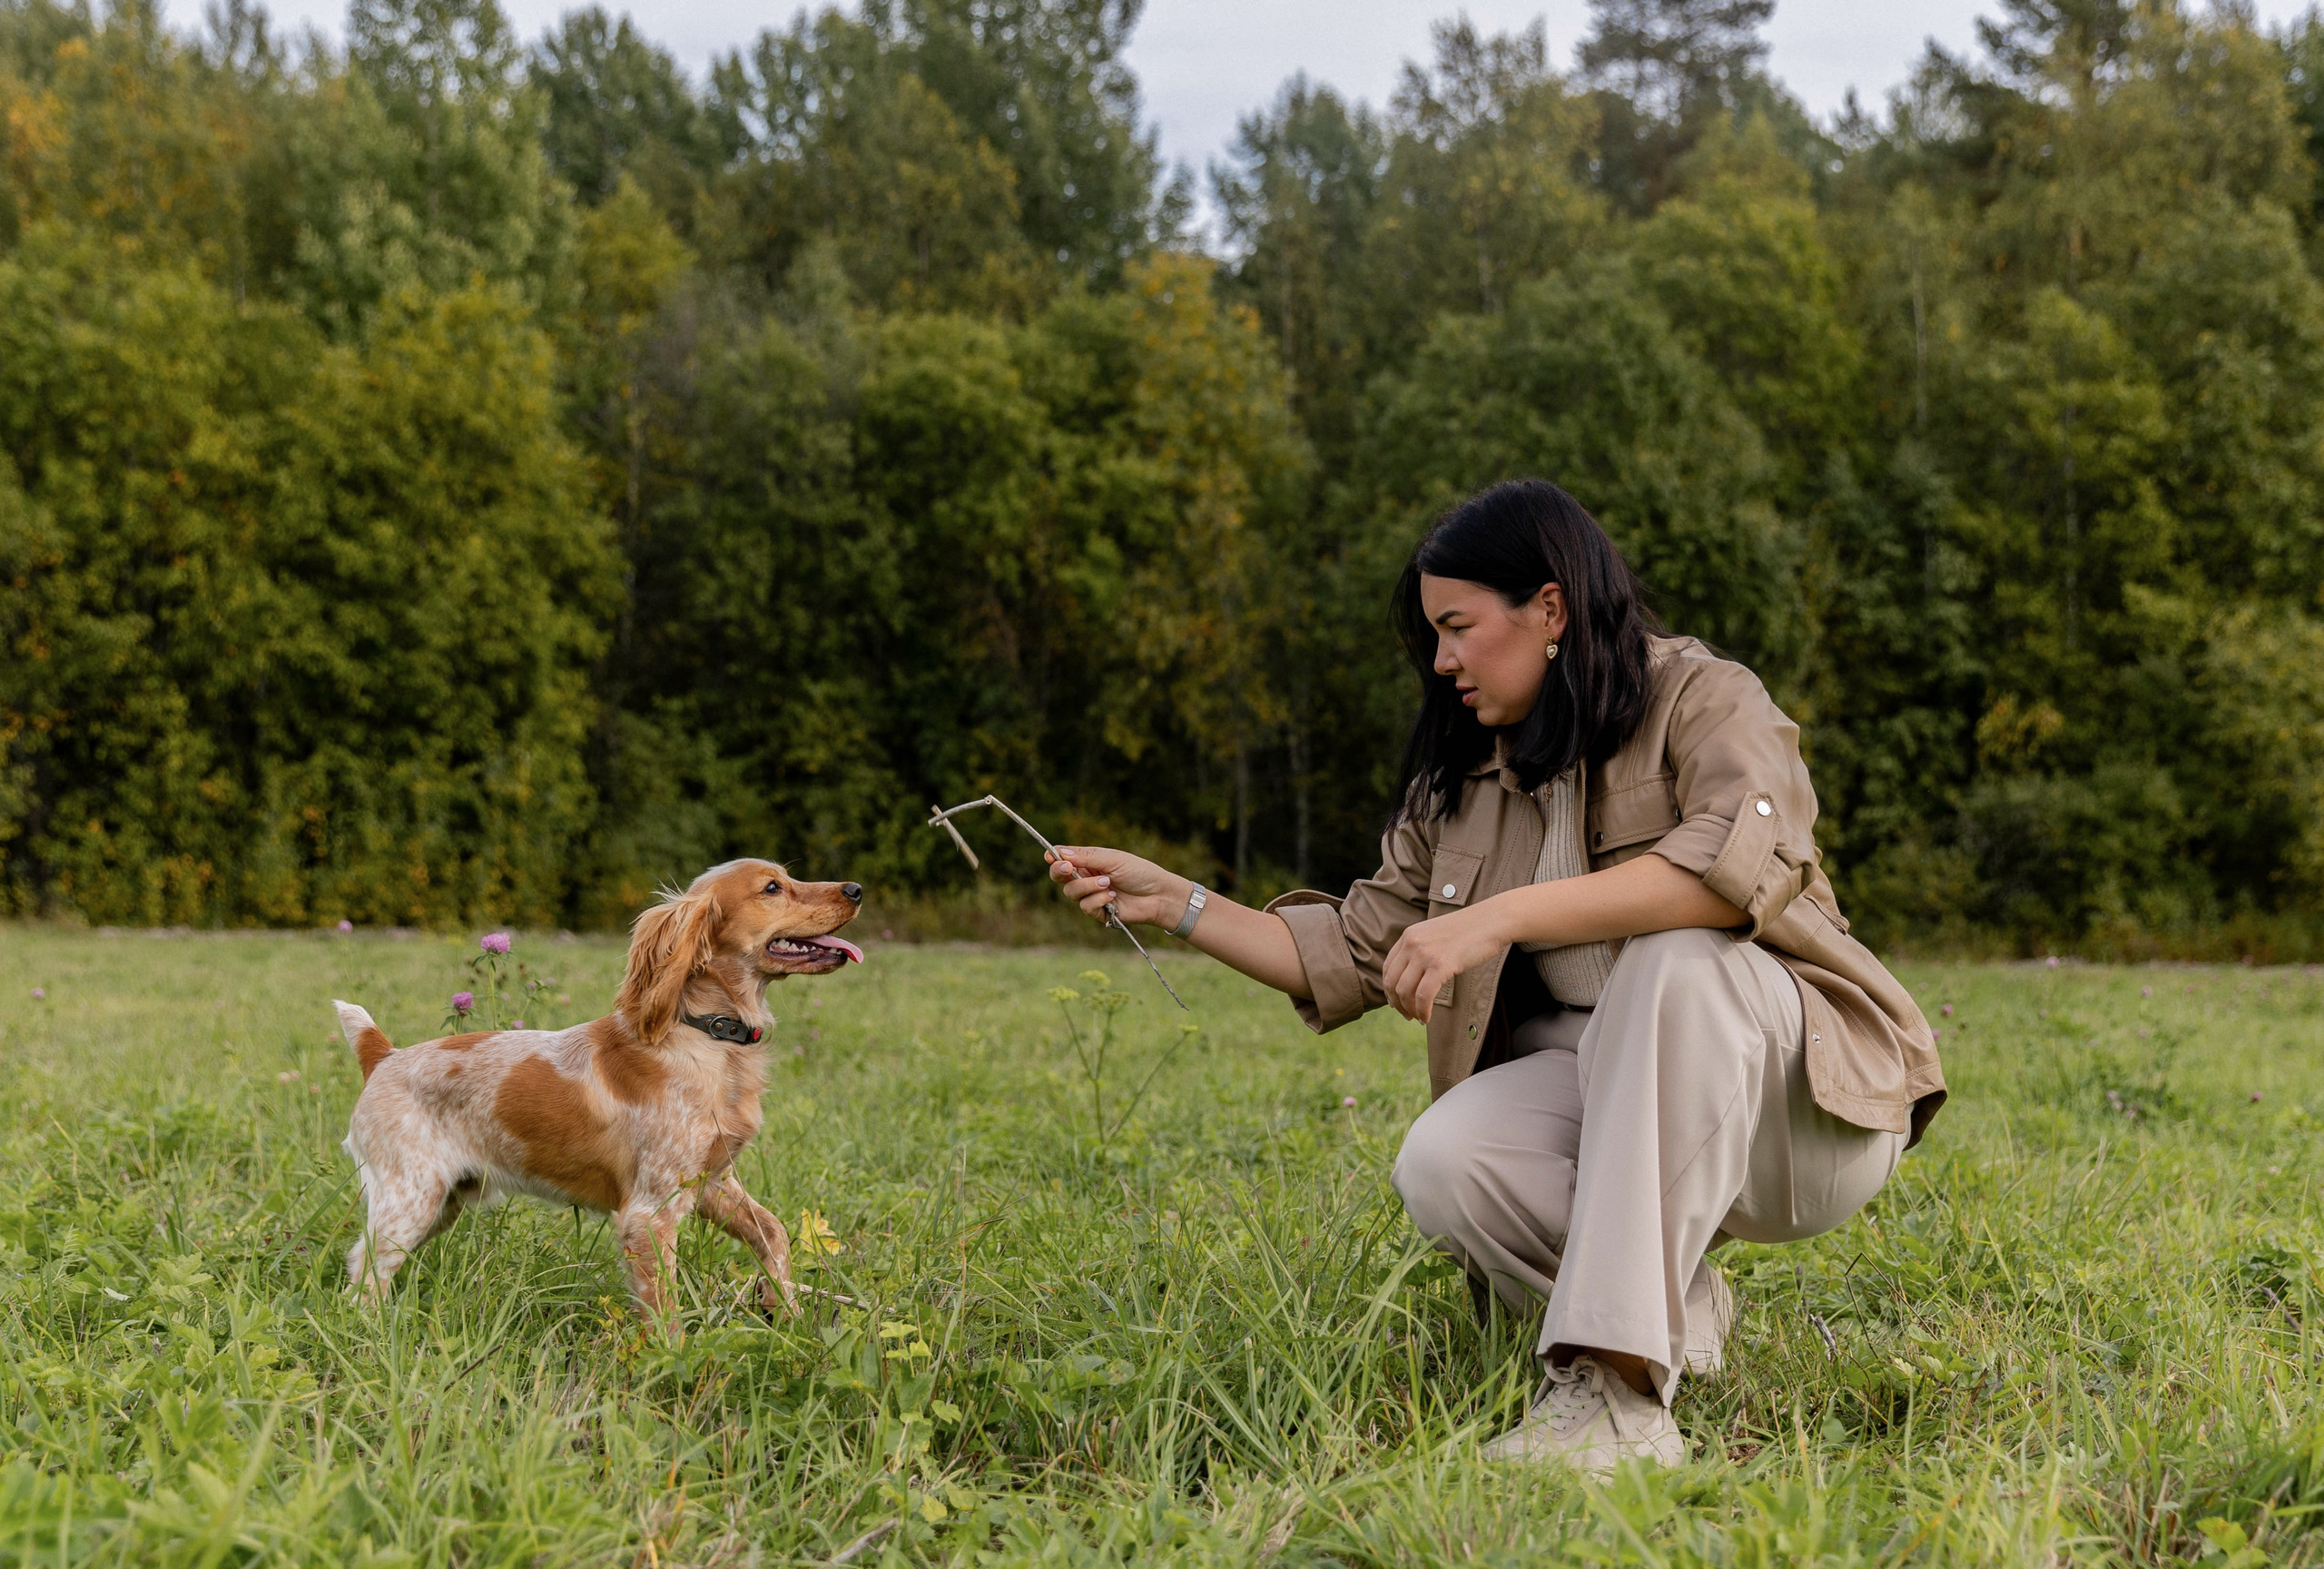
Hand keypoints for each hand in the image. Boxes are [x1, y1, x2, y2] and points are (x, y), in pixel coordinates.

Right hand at [1046, 845, 1193, 929]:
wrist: (1158, 896)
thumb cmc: (1140, 872)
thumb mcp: (1113, 859)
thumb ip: (1086, 857)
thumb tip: (1060, 852)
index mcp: (1090, 860)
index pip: (1064, 858)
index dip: (1054, 857)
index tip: (1051, 857)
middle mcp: (1087, 877)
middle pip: (1060, 876)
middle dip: (1060, 872)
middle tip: (1067, 868)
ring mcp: (1091, 895)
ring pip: (1071, 892)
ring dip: (1087, 886)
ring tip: (1108, 883)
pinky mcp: (1098, 911)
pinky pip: (1085, 907)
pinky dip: (1097, 900)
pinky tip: (1112, 897)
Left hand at [1381, 904, 1508, 1022]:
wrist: (1491, 921)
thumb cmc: (1469, 931)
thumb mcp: (1435, 935)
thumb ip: (1421, 950)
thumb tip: (1413, 977)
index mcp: (1408, 935)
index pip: (1388, 968)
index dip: (1389, 990)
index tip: (1397, 1002)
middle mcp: (1412, 943)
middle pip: (1392, 982)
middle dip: (1397, 1004)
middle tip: (1407, 1015)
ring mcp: (1424, 954)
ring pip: (1405, 991)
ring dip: (1409, 1010)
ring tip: (1418, 1018)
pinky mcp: (1440, 965)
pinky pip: (1423, 996)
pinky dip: (1423, 1011)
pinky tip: (1427, 1018)